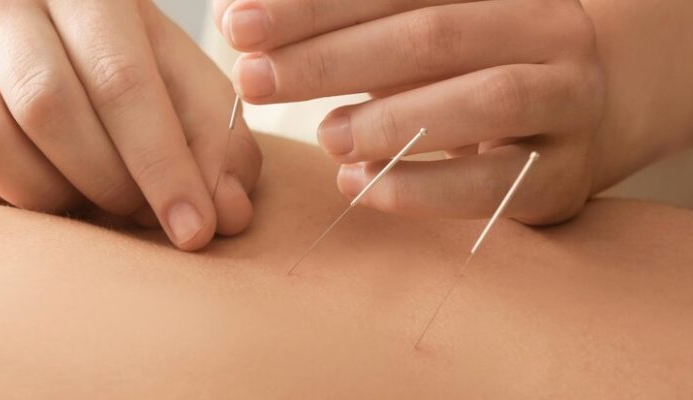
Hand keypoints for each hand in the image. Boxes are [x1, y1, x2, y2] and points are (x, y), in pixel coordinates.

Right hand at [0, 0, 261, 249]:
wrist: (45, 39)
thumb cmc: (128, 66)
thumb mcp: (185, 89)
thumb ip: (216, 144)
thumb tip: (228, 214)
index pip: (122, 79)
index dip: (163, 164)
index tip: (195, 230)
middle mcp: (5, 6)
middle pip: (49, 108)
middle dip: (110, 182)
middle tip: (144, 215)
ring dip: (56, 197)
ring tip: (96, 202)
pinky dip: (15, 204)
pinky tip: (51, 193)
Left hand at [214, 0, 604, 223]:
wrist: (594, 109)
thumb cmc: (478, 68)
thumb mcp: (426, 33)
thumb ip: (354, 26)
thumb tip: (239, 16)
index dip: (312, 8)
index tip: (237, 24)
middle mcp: (542, 33)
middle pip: (432, 35)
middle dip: (332, 58)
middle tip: (255, 78)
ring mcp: (564, 103)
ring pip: (484, 100)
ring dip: (390, 120)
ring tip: (323, 136)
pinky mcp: (563, 176)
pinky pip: (495, 182)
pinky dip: (422, 187)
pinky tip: (359, 185)